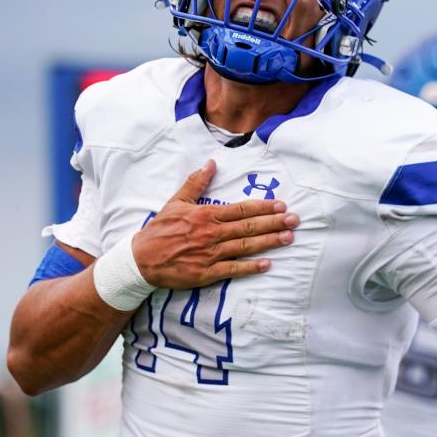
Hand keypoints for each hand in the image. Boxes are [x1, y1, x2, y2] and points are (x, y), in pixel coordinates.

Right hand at [133, 160, 296, 287]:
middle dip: (274, 223)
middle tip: (295, 220)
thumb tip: (211, 163)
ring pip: (245, 246)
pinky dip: (250, 267)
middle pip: (248, 227)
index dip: (263, 207)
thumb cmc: (160, 230)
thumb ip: (196, 182)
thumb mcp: (176, 202)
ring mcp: (209, 254)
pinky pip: (232, 270)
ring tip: (288, 238)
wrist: (141, 259)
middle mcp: (211, 233)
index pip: (241, 209)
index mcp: (205, 215)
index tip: (281, 205)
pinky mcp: (206, 273)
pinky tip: (267, 264)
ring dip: (268, 242)